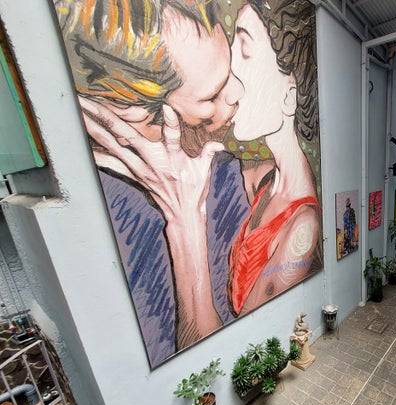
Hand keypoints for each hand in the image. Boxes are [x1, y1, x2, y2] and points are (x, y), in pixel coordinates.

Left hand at [79, 97, 223, 221]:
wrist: (182, 214)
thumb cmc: (194, 191)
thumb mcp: (204, 171)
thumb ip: (209, 153)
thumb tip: (219, 144)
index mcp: (174, 159)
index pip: (174, 138)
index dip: (171, 124)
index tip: (167, 108)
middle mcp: (154, 162)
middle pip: (127, 136)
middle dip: (107, 116)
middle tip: (87, 100)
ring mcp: (140, 169)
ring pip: (113, 145)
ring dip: (94, 129)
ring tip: (78, 113)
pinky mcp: (134, 175)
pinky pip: (111, 163)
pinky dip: (97, 153)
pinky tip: (82, 144)